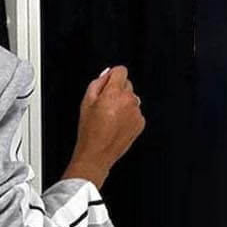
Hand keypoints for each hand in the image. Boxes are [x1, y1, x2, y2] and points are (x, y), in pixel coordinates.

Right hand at [66, 65, 145, 187]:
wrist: (96, 155)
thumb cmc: (89, 131)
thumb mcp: (86, 102)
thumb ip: (98, 83)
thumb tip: (107, 75)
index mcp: (114, 93)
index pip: (121, 70)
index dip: (112, 77)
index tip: (107, 85)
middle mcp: (129, 100)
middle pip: (127, 84)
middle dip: (117, 91)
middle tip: (105, 107)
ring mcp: (136, 112)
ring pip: (132, 99)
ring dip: (123, 105)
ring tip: (110, 120)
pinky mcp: (140, 123)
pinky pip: (135, 113)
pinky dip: (128, 117)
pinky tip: (117, 127)